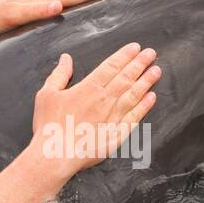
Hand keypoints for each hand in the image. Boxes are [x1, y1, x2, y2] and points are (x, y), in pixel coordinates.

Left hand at [0, 0, 128, 39]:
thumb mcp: (12, 16)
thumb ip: (34, 11)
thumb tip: (59, 5)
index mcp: (45, 1)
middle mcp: (46, 1)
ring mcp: (42, 6)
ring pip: (73, 1)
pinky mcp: (37, 14)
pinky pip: (64, 9)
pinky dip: (77, 8)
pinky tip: (80, 15)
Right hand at [29, 42, 160, 177]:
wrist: (55, 155)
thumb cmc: (48, 125)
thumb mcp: (47, 94)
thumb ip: (59, 74)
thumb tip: (66, 58)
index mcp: (88, 88)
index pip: (111, 66)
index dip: (125, 55)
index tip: (136, 48)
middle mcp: (104, 100)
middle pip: (126, 78)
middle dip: (140, 64)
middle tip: (151, 53)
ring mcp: (113, 118)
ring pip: (134, 95)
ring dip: (146, 82)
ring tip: (156, 71)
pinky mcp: (117, 135)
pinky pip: (134, 118)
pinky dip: (144, 106)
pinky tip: (152, 97)